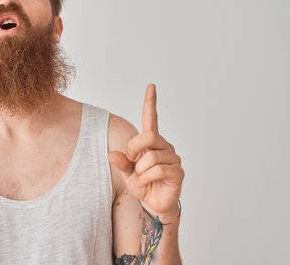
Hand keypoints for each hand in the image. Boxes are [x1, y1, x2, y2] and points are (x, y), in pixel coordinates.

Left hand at [108, 84, 183, 220]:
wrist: (154, 204)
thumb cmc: (143, 185)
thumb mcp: (127, 173)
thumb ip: (121, 162)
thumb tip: (112, 155)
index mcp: (152, 142)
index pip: (151, 118)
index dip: (150, 102)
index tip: (151, 86)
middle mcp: (164, 146)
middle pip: (148, 136)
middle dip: (134, 149)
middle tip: (132, 162)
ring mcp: (173, 158)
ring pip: (150, 157)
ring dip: (140, 171)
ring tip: (143, 177)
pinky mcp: (178, 171)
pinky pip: (157, 170)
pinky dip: (147, 178)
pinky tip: (149, 182)